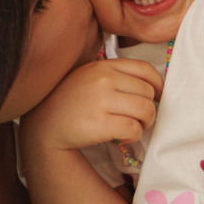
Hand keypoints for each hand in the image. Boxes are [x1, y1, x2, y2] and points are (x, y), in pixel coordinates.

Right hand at [23, 58, 161, 150]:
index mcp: (104, 65)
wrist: (44, 124)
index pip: (145, 70)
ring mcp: (101, 101)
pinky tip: (122, 137)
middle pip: (148, 93)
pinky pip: (133, 129)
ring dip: (144, 123)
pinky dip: (134, 136)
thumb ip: (116, 75)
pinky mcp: (99, 124)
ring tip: (133, 127)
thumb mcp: (90, 76)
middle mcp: (104, 79)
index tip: (158, 97)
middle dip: (150, 109)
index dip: (159, 85)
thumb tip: (152, 86)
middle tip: (140, 118)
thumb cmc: (70, 101)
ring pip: (145, 111)